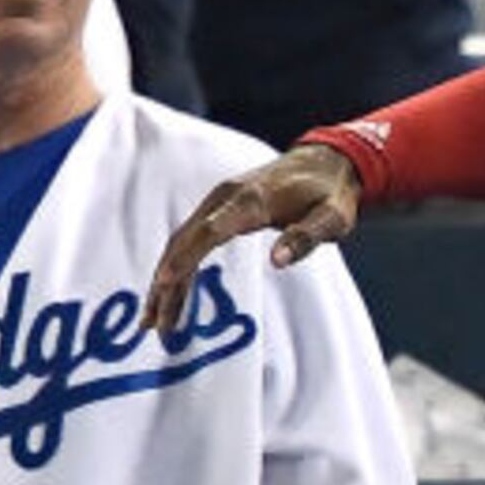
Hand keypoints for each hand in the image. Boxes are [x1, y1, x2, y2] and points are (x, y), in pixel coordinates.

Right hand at [147, 143, 361, 332]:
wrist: (326, 161)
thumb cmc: (330, 193)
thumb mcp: (332, 218)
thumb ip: (306, 238)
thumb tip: (276, 261)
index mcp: (252, 200)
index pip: (210, 231)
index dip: (186, 257)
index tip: (164, 283)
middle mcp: (226, 197)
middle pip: (185, 240)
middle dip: (165, 282)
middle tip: (153, 324)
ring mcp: (218, 201)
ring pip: (181, 241)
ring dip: (164, 280)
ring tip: (152, 320)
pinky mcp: (219, 208)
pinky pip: (190, 238)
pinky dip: (176, 265)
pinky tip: (170, 293)